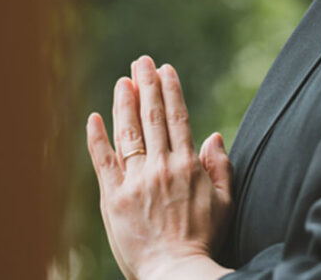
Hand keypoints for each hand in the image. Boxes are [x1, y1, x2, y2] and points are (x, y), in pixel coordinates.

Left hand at [86, 55, 232, 279]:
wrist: (176, 271)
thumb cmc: (203, 239)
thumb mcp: (225, 201)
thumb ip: (221, 166)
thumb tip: (214, 135)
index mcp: (188, 165)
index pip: (178, 118)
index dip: (171, 91)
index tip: (166, 69)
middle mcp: (162, 167)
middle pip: (152, 117)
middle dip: (147, 85)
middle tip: (142, 61)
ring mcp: (136, 181)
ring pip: (129, 133)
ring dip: (125, 103)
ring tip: (122, 80)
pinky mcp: (114, 198)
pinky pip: (104, 162)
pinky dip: (98, 138)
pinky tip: (95, 117)